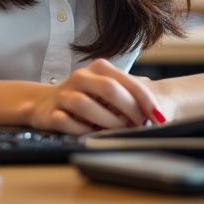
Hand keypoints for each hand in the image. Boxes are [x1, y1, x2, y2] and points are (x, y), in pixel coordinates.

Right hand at [28, 59, 169, 134]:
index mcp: (98, 68)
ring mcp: (64, 94)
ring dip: (106, 121)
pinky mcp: (50, 112)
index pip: (126, 81)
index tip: (159, 117)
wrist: (45, 103)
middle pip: (108, 89)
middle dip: (129, 110)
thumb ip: (130, 98)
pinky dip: (81, 130)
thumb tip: (158, 117)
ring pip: (84, 104)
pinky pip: (65, 121)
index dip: (145, 100)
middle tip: (141, 126)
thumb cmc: (87, 98)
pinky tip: (91, 134)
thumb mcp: (109, 92)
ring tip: (118, 131)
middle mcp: (80, 77)